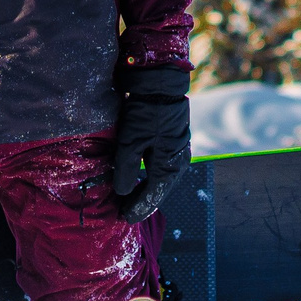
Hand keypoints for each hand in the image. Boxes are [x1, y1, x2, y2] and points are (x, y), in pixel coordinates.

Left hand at [111, 64, 190, 222]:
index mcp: (170, 167)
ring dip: (145, 188)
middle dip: (141, 201)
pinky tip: (139, 175)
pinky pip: (160, 165)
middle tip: (124, 212)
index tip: (123, 218)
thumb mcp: (130, 142)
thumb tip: (123, 193)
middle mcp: (177, 162)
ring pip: (160, 178)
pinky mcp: (171, 139)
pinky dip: (149, 174)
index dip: (137, 208)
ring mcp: (177, 150)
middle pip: (158, 189)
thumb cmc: (145, 112)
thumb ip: (126, 170)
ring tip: (129, 197)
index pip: (152, 196)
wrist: (160, 82)